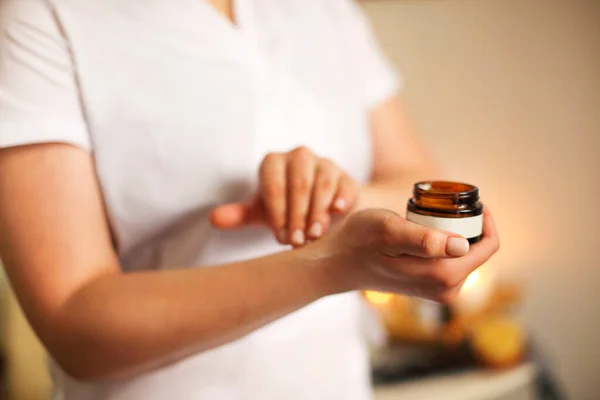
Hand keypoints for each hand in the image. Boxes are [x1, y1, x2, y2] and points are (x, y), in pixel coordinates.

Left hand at [210, 147, 357, 246]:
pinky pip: (345, 184)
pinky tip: (337, 212)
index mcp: (273, 162)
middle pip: (298, 182)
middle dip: (297, 214)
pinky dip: (341, 198)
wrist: (321, 211)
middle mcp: (299, 156)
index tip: (280, 236)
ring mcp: (325, 164)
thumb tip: (214, 219)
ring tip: (314, 235)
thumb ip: (240, 215)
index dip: (277, 211)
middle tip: (297, 241)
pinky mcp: (346, 176)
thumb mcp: (263, 213)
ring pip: (322, 182)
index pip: (273, 184)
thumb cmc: (286, 210)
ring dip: (318, 211)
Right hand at [314, 207, 499, 302]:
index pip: (487, 247)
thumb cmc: (360, 240)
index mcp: (441, 276)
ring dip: (459, 235)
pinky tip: (429, 233)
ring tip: (436, 217)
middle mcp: (445, 290)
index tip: (468, 200)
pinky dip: (448, 245)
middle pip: (479, 252)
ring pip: (467, 258)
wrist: (339, 263)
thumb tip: (462, 246)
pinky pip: (454, 263)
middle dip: (471, 226)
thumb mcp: (389, 230)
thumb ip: (423, 239)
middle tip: (446, 205)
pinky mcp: (430, 289)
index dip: (484, 220)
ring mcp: (438, 292)